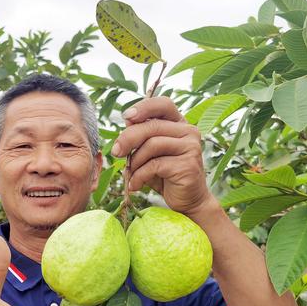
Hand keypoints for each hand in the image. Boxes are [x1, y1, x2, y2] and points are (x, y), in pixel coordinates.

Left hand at [112, 96, 212, 215]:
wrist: (187, 201)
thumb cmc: (166, 176)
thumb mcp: (150, 154)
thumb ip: (141, 138)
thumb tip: (126, 122)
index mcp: (179, 124)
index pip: (163, 104)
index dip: (144, 107)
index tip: (126, 117)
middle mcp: (188, 132)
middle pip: (152, 126)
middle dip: (128, 138)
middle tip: (116, 152)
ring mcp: (190, 147)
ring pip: (152, 145)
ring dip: (134, 161)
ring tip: (130, 174)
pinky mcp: (188, 165)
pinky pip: (154, 165)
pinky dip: (139, 176)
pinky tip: (135, 185)